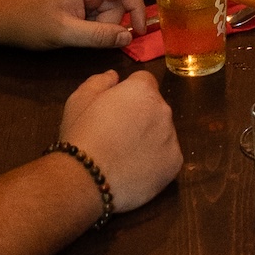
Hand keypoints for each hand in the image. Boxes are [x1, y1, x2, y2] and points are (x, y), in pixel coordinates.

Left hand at [0, 0, 145, 55]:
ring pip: (109, 6)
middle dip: (112, 20)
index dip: (137, 8)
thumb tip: (128, 38)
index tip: (139, 32)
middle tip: (88, 34)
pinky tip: (75, 28)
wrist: (3, 20)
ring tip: (76, 31)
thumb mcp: (66, 32)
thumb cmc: (31, 23)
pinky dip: (93, 23)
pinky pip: (97, 9)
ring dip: (101, 23)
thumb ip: (99, 35)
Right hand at [59, 63, 179, 211]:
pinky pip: (167, 157)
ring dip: (150, 138)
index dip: (129, 93)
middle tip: (118, 134)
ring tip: (125, 156)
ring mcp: (172, 138)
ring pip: (163, 132)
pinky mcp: (175, 164)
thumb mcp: (79, 100)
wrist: (87, 178)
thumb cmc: (81, 135)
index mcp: (142, 91)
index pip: (144, 81)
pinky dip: (155, 161)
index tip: (115, 108)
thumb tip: (115, 76)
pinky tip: (135, 170)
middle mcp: (163, 110)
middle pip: (155, 107)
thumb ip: (99, 82)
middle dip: (141, 115)